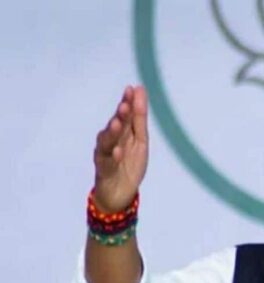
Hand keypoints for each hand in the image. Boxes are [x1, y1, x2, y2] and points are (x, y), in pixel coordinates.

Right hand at [93, 85, 148, 211]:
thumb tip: (140, 89)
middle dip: (120, 115)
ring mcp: (106, 155)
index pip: (124, 114)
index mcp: (121, 132)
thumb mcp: (140, 140)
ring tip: (118, 123)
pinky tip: (118, 151)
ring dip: (112, 133)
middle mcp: (111, 141)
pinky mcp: (104, 171)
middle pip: (115, 126)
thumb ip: (139, 117)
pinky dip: (113, 157)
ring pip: (107, 142)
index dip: (127, 102)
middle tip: (125, 104)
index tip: (132, 89)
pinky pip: (107, 163)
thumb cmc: (129, 163)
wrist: (119, 192)